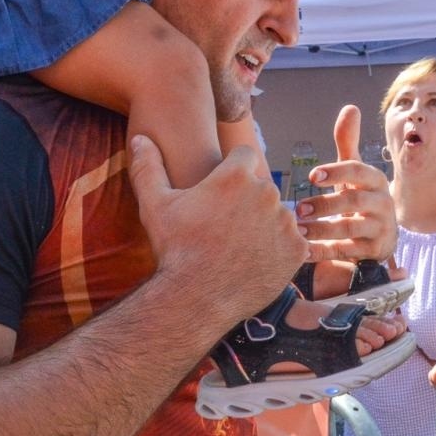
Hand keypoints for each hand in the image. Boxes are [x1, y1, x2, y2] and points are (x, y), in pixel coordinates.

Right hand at [127, 135, 304, 322]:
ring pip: (277, 213)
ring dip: (264, 224)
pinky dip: (278, 249)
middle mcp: (266, 193)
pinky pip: (291, 241)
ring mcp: (285, 222)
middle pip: (261, 187)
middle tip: (225, 225)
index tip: (221, 191)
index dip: (232, 171)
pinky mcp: (296, 249)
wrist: (196, 299)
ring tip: (239, 246)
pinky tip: (255, 260)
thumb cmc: (175, 250)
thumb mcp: (154, 205)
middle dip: (247, 200)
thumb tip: (138, 137)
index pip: (245, 156)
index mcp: (236, 176)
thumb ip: (148, 167)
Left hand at [296, 105, 399, 263]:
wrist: (382, 236)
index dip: (337, 171)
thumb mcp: (355, 171)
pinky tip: (303, 251)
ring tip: (298, 230)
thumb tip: (350, 108)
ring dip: (321, 229)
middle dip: (325, 205)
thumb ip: (348, 142)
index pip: (359, 171)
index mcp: (375, 180)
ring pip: (350, 228)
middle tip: (298, 209)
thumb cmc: (361, 196)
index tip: (312, 176)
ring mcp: (380, 228)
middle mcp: (382, 203)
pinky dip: (324, 251)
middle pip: (354, 201)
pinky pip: (348, 251)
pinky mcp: (374, 250)